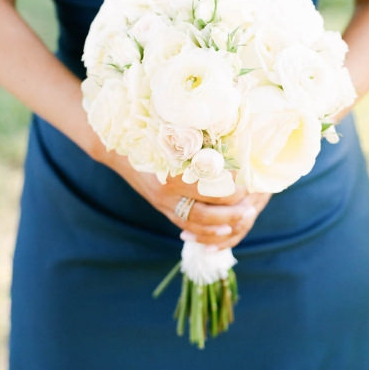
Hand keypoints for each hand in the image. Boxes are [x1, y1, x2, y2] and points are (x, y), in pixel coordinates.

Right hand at [101, 152, 270, 248]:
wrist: (118, 150)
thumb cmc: (148, 137)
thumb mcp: (172, 137)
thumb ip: (198, 142)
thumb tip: (230, 139)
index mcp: (171, 176)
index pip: (209, 190)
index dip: (231, 188)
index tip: (246, 180)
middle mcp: (166, 195)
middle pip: (205, 213)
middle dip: (231, 212)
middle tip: (250, 207)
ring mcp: (162, 205)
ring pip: (196, 224)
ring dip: (221, 226)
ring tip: (242, 219)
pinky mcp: (162, 209)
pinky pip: (185, 226)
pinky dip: (204, 232)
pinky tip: (222, 231)